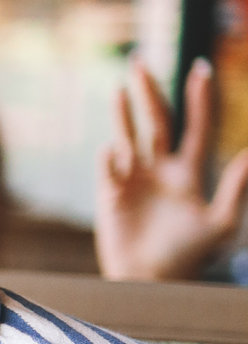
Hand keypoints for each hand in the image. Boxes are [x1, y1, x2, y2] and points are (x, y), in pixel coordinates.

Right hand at [96, 59, 247, 281]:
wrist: (149, 280)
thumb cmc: (188, 256)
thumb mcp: (221, 223)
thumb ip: (236, 187)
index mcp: (190, 172)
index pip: (198, 126)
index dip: (201, 98)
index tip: (203, 67)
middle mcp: (162, 169)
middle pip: (157, 121)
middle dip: (150, 92)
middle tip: (139, 62)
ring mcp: (134, 178)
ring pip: (129, 134)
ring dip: (124, 111)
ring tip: (122, 86)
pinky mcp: (110, 192)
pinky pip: (109, 164)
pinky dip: (113, 156)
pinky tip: (117, 155)